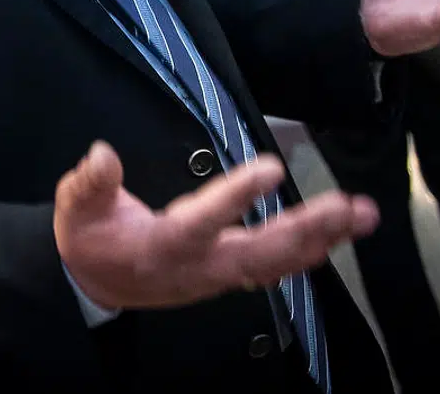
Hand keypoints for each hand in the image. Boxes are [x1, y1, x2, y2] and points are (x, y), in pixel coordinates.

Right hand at [54, 142, 377, 309]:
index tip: (269, 167)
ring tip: (362, 215)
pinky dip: (309, 252)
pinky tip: (339, 234)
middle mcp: (197, 267)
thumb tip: (102, 152)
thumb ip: (90, 183)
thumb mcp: (77, 207)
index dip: (234, 198)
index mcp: (160, 245)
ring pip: (275, 264)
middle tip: (347, 206)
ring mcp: (216, 277)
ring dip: (321, 240)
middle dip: (305, 230)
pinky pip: (274, 269)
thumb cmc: (89, 238)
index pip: (201, 222)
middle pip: (258, 253)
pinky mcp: (227, 276)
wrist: (93, 285)